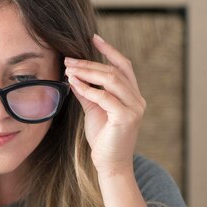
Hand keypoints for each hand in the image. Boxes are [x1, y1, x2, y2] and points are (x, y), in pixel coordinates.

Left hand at [64, 35, 145, 176]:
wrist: (110, 166)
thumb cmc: (103, 141)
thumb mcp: (94, 112)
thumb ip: (88, 94)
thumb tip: (75, 77)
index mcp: (133, 96)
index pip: (123, 66)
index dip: (109, 51)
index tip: (93, 39)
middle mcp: (137, 100)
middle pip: (114, 71)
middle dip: (90, 63)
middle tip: (69, 60)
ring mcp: (134, 108)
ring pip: (111, 80)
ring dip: (87, 73)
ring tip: (69, 69)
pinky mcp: (126, 117)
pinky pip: (104, 97)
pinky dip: (88, 89)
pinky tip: (74, 84)